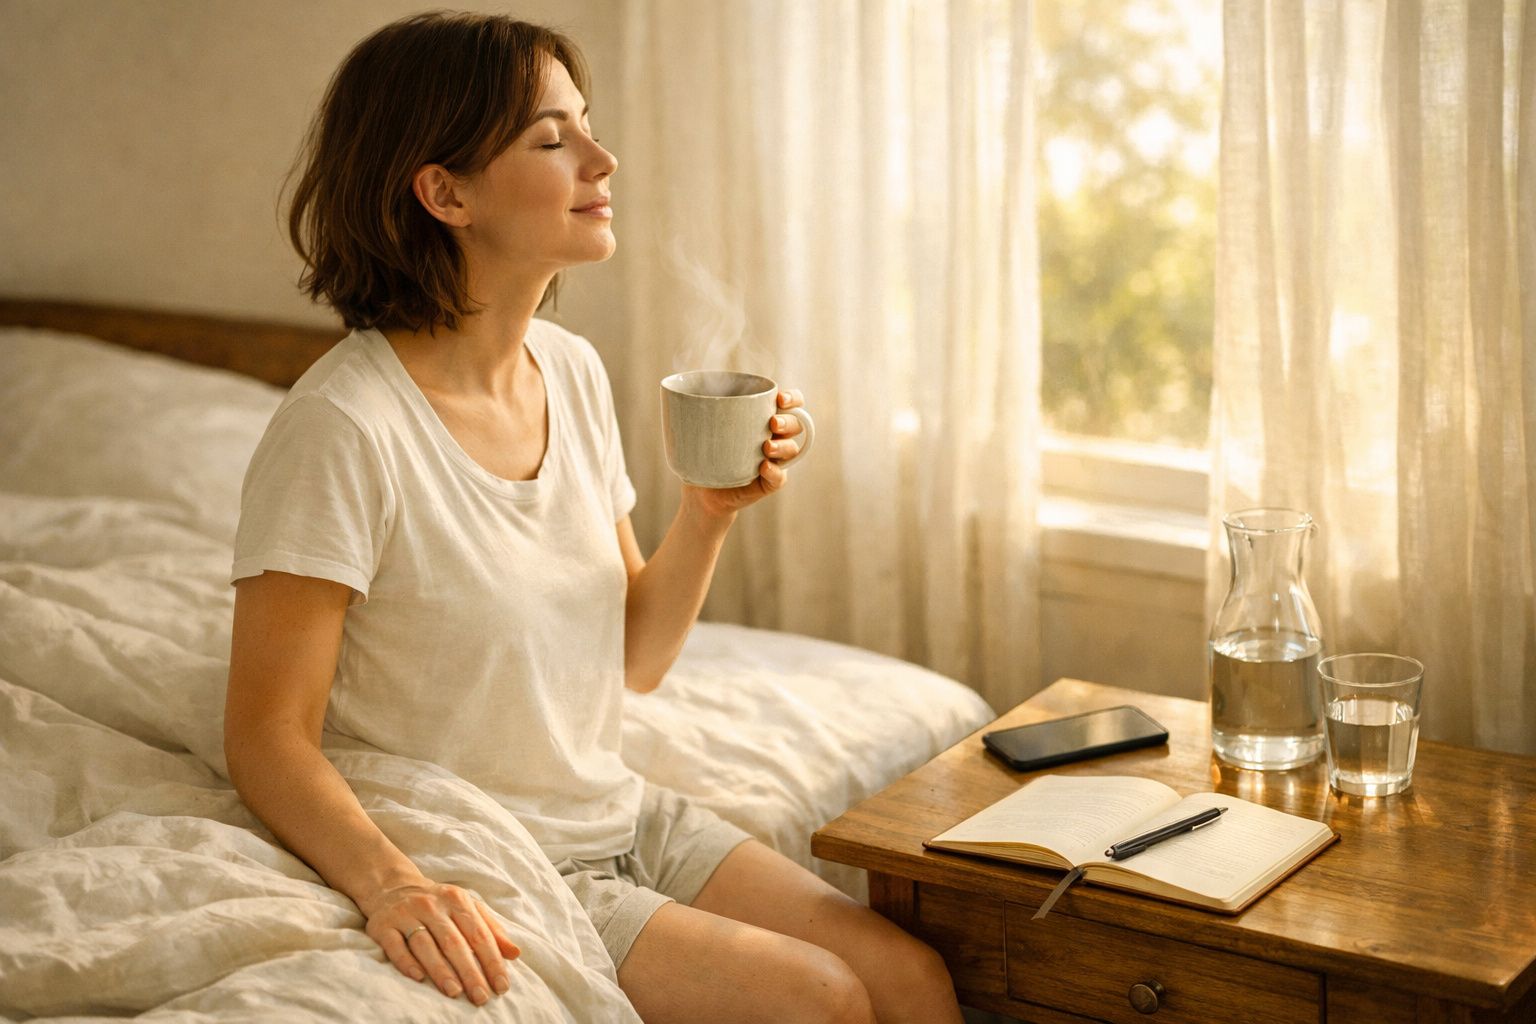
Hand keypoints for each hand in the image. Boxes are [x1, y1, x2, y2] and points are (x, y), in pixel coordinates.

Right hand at [362, 880, 519, 1004]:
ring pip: (425, 944)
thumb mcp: (467, 908)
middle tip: (481, 997)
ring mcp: (406, 914)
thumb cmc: (439, 904)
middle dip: (470, 972)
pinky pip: (395, 946)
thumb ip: (491, 930)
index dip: (492, 961)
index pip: (479, 934)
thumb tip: (515, 954)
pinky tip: (419, 978)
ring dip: (441, 970)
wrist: (393, 887)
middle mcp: (432, 905)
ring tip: (455, 992)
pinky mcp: (383, 926)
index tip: (501, 986)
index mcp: (457, 900)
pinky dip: (406, 962)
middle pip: (454, 942)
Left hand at [683, 389, 807, 518]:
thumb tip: (677, 392)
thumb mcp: (704, 427)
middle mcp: (774, 437)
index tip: (780, 398)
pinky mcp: (769, 482)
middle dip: (788, 421)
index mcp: (764, 418)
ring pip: (792, 449)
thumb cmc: (705, 451)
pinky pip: (780, 477)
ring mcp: (774, 460)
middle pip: (797, 424)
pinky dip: (774, 472)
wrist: (701, 490)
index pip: (792, 403)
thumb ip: (703, 409)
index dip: (793, 398)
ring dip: (783, 446)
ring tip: (766, 448)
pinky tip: (763, 468)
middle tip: (772, 423)